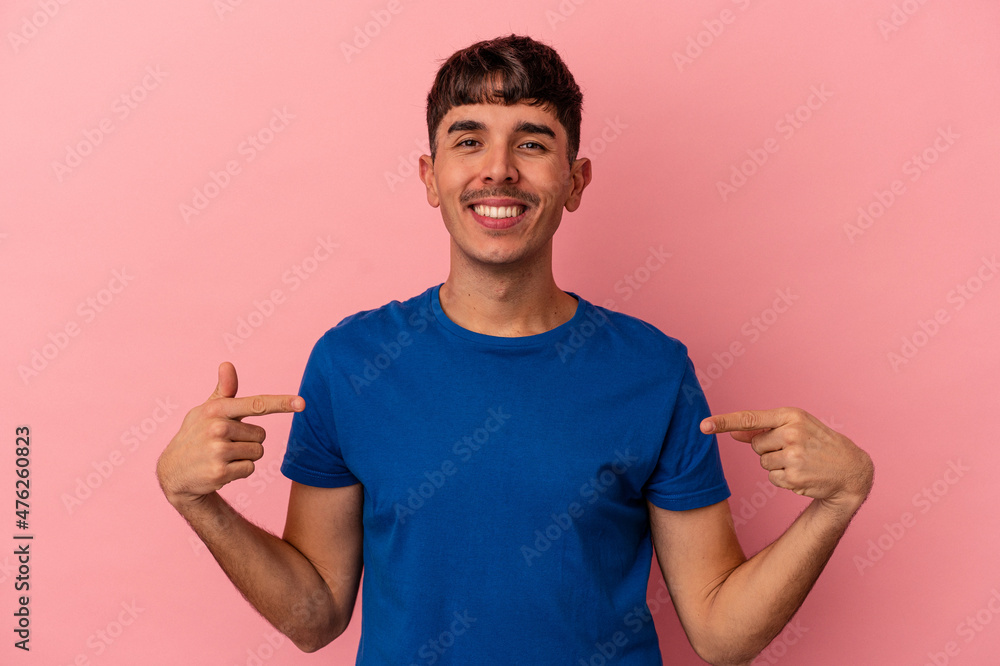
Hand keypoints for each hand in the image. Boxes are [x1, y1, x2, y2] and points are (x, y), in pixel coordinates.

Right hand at [156, 362, 303, 507]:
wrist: (174, 471)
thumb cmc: (197, 435)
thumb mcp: (207, 411)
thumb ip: (224, 390)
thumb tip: (227, 363)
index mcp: (217, 409)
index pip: (256, 404)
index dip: (281, 403)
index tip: (302, 403)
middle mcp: (217, 428)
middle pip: (261, 434)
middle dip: (248, 441)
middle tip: (225, 444)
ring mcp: (218, 450)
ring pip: (258, 452)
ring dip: (245, 457)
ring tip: (222, 456)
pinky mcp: (220, 472)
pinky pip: (251, 469)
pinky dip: (240, 471)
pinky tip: (221, 469)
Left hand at [701, 407, 873, 511]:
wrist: (850, 469)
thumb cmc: (818, 443)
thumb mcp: (795, 427)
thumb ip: (763, 428)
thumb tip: (733, 433)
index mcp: (790, 415)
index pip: (750, 418)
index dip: (723, 422)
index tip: (702, 426)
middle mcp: (791, 433)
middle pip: (756, 445)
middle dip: (770, 448)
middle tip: (795, 449)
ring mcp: (793, 456)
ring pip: (762, 462)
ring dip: (777, 464)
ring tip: (801, 461)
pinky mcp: (794, 477)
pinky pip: (771, 478)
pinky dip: (783, 478)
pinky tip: (803, 474)